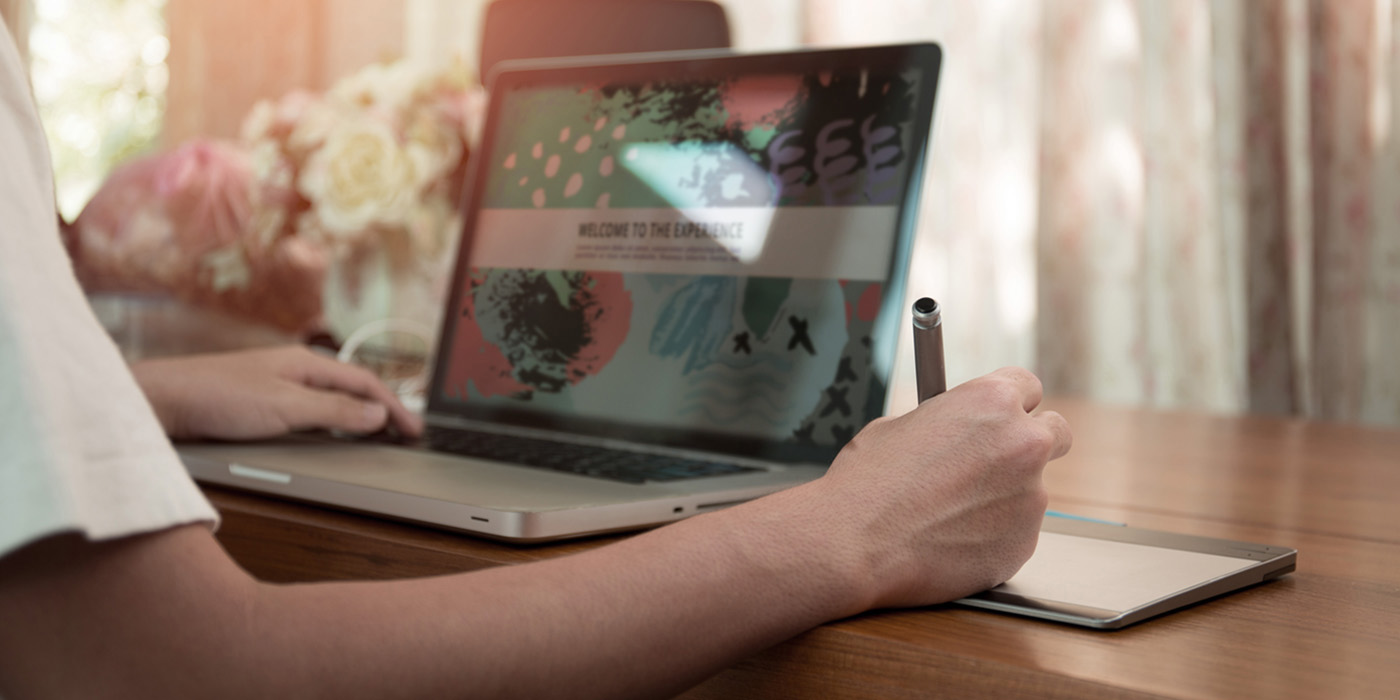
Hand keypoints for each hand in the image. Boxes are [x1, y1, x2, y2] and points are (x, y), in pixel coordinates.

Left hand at [130, 346, 423, 440]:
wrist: (159, 401)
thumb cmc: (215, 397)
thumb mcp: (285, 408)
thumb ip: (334, 412)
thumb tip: (377, 414)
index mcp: (305, 363)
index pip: (365, 383)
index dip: (395, 407)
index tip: (414, 431)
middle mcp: (293, 369)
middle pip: (351, 388)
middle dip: (382, 409)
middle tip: (404, 433)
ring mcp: (276, 384)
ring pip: (330, 399)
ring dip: (358, 416)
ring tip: (377, 435)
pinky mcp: (258, 402)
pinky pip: (310, 410)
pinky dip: (332, 423)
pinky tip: (329, 436)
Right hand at [800, 367, 1070, 610]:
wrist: (853, 544)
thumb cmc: (866, 483)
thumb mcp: (899, 426)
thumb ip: (946, 424)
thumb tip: (955, 433)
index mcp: (991, 402)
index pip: (1029, 386)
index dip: (1010, 402)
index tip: (999, 416)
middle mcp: (1023, 444)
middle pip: (1055, 433)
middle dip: (1030, 443)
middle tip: (997, 460)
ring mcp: (1030, 497)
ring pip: (1030, 490)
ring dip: (1002, 497)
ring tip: (948, 514)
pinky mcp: (1024, 544)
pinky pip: (1016, 533)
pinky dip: (991, 536)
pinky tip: (949, 540)